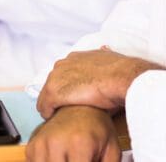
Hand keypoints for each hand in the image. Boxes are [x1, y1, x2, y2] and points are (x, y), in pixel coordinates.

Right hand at [26, 105, 120, 161]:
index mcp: (79, 144)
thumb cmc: (98, 128)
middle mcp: (56, 143)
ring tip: (72, 157)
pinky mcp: (32, 146)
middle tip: (82, 158)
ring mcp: (42, 144)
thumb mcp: (111, 149)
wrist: (82, 106)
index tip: (90, 161)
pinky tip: (61, 159)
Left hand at [37, 47, 161, 118]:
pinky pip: (44, 106)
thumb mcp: (109, 57)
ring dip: (52, 105)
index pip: (63, 72)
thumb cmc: (119, 71)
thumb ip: (101, 55)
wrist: (121, 77)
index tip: (73, 94)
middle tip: (66, 106)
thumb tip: (104, 49)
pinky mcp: (54, 92)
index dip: (67, 85)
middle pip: (52, 83)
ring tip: (59, 114)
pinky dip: (48, 113)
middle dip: (58, 94)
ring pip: (45, 95)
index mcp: (76, 56)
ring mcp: (56, 77)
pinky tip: (55, 118)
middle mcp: (63, 64)